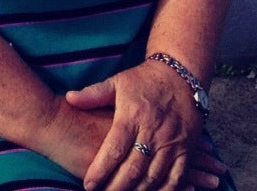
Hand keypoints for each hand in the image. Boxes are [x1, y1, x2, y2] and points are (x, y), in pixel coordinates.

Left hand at [63, 62, 221, 190]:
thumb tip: (69, 98)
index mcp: (132, 116)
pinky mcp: (186, 150)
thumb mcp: (117, 82)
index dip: (100, 169)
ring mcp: (171, 143)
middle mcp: (153, 131)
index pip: (114, 149)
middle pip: (133, 168)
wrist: (180, 76)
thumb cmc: (144, 80)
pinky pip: (177, 178)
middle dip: (116, 187)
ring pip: (153, 177)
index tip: (88, 184)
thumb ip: (94, 94)